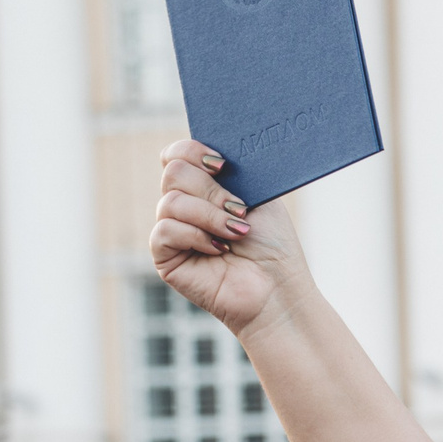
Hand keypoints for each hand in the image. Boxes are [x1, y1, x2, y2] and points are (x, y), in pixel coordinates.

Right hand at [147, 140, 309, 334]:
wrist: (277, 290)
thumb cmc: (273, 247)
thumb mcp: (259, 198)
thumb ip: (233, 173)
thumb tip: (214, 151)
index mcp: (203, 188)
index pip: (176, 155)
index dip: (193, 151)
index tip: (222, 165)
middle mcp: (184, 206)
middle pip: (173, 172)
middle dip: (211, 189)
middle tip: (239, 210)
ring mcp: (172, 230)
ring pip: (171, 201)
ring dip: (210, 215)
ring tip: (237, 233)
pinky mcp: (165, 257)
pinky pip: (166, 229)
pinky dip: (196, 236)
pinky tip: (219, 250)